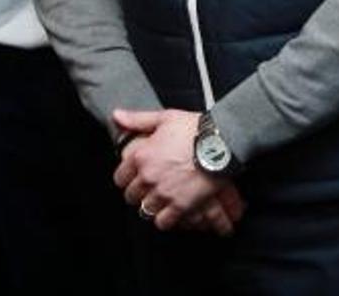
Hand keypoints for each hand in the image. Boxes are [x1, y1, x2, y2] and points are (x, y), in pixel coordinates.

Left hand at [112, 108, 241, 235]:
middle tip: (149, 188)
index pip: (120, 178)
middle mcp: (148, 177)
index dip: (127, 178)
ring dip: (151, 206)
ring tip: (160, 200)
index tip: (134, 177)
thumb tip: (117, 116)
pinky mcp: (180, 205)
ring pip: (145, 210)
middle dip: (138, 193)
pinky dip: (165, 219)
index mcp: (141, 156)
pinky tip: (170, 211)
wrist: (221, 142)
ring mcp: (163, 193)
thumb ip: (137, 119)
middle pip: (131, 196)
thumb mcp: (165, 118)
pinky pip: (162, 222)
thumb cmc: (195, 128)